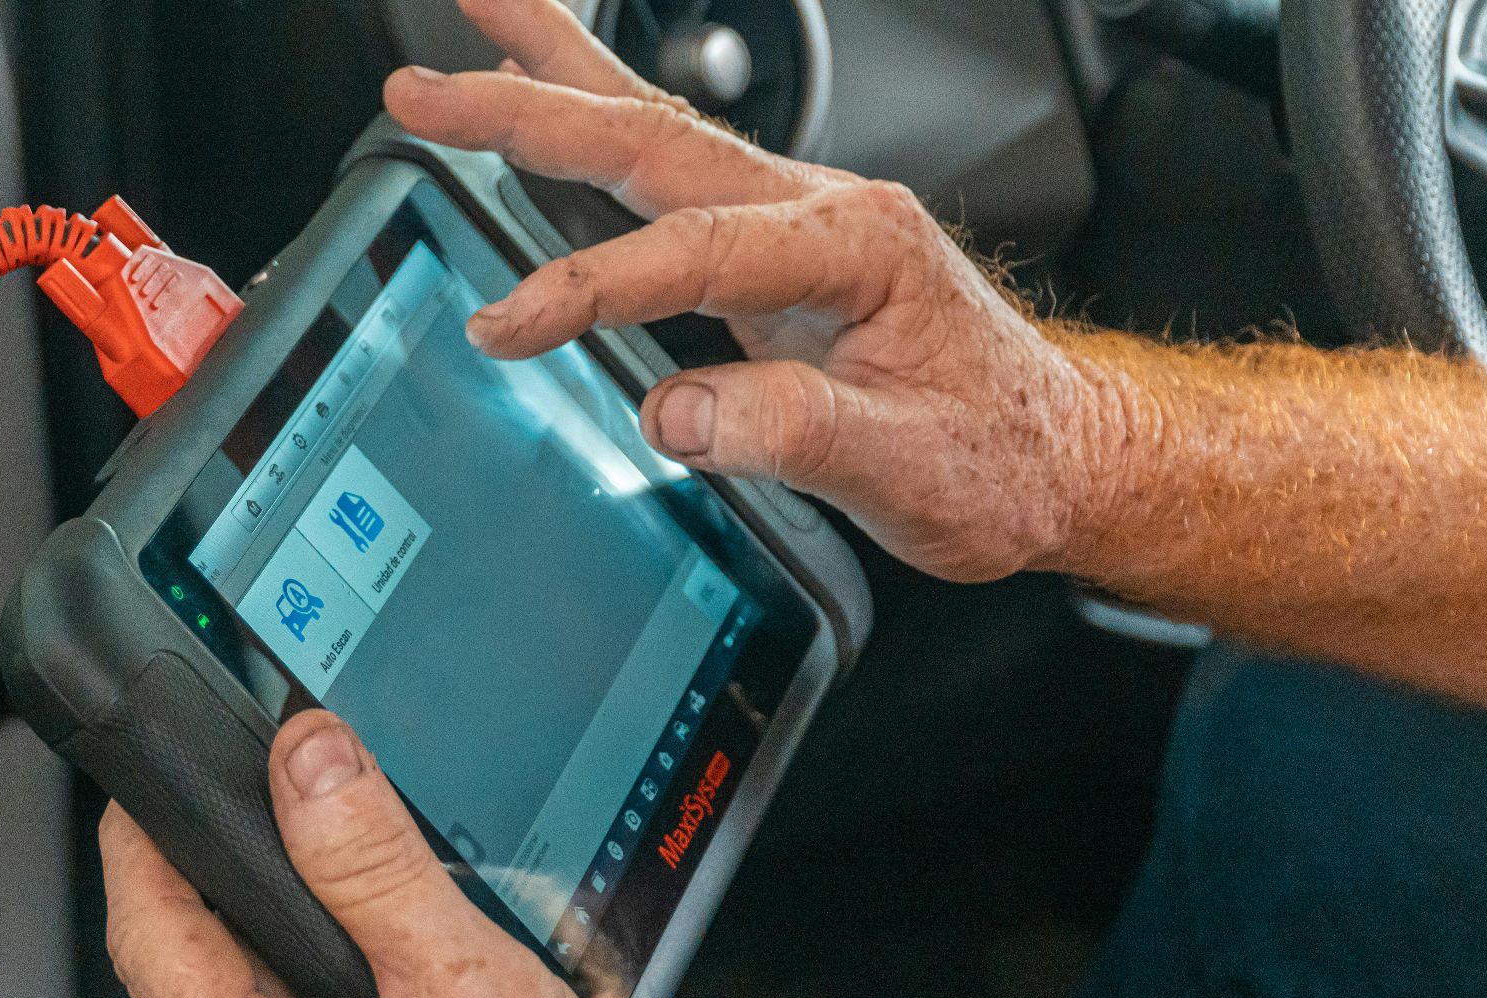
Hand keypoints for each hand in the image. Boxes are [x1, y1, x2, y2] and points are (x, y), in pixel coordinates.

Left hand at [100, 709, 645, 997]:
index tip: (148, 769)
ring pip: (260, 975)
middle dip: (223, 856)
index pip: (150, 937)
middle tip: (257, 773)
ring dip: (290, 897)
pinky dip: (335, 937)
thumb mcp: (459, 981)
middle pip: (198, 952)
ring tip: (326, 824)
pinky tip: (380, 909)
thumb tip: (311, 761)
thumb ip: (377, 869)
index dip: (139, 841)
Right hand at [384, 0, 1132, 581]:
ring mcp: (795, 223)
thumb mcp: (907, 465)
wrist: (1062, 452)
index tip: (513, 322)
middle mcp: (821, 210)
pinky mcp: (775, 254)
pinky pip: (674, 176)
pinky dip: (601, 129)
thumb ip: (792, 429)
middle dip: (531, 106)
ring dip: (559, 77)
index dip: (593, 285)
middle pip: (653, 139)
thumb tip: (677, 413)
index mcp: (855, 246)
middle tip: (424, 88)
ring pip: (658, 130)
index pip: (694, 251)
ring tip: (476, 21)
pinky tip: (557, 108)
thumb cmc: (1002, 452)